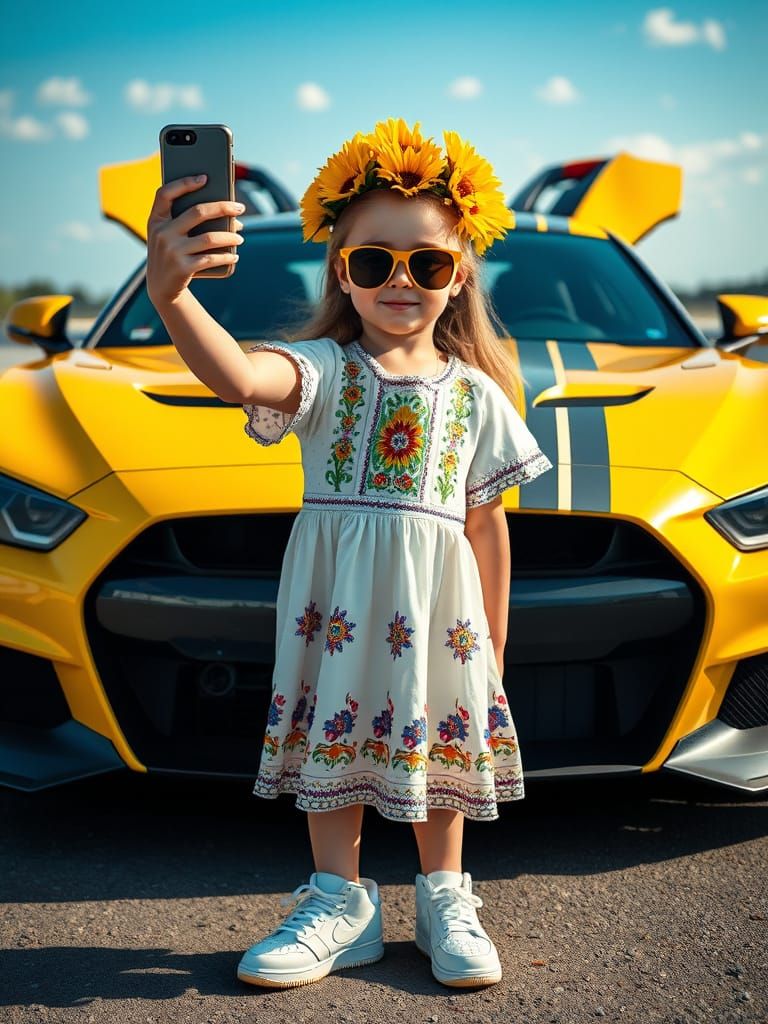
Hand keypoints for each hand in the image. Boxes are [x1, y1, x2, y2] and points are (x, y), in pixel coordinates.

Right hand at [146, 174, 244, 306]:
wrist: (161, 288)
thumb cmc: (171, 254)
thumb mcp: (168, 236)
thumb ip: (182, 220)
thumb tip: (223, 212)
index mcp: (155, 220)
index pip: (165, 194)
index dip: (184, 183)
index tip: (204, 177)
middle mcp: (161, 233)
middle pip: (197, 212)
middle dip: (223, 207)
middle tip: (239, 208)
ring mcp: (171, 251)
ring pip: (209, 238)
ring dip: (230, 237)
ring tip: (240, 238)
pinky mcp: (182, 268)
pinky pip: (210, 258)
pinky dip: (226, 257)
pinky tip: (234, 256)